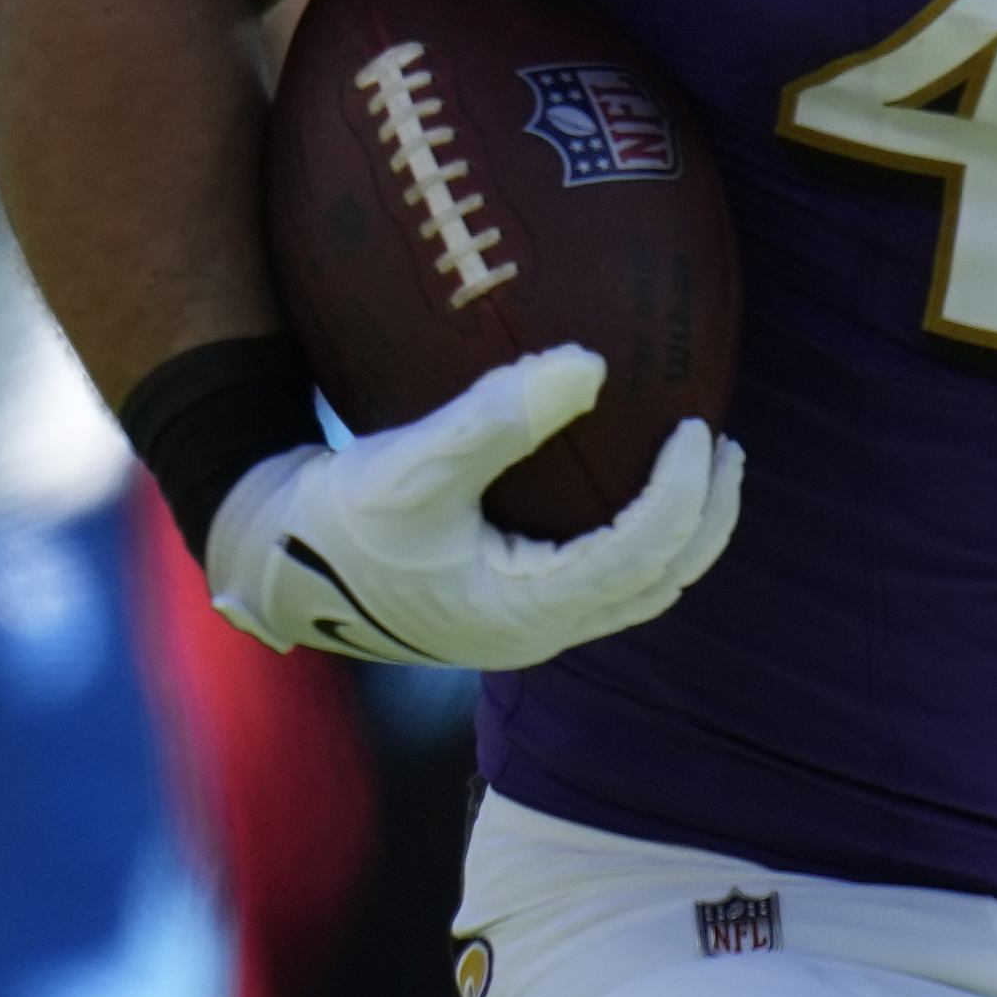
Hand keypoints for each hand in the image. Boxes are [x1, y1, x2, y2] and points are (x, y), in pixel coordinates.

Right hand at [201, 346, 738, 671]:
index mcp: (523, 610)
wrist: (273, 564)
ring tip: (703, 462)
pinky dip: (637, 533)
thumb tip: (591, 364)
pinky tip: (631, 476)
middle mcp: (537, 632)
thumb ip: (495, 418)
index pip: (639, 555)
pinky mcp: (512, 608)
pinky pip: (603, 577)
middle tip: (723, 442)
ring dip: (681, 531)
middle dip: (706, 517)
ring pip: (638, 588)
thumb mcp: (405, 465)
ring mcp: (527, 627)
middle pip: (659, 582)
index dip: (682, 494)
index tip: (696, 426)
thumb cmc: (333, 519)